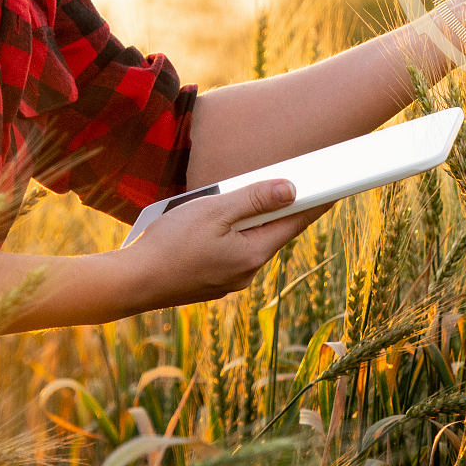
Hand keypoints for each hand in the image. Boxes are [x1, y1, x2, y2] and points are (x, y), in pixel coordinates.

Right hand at [119, 178, 329, 305]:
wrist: (132, 283)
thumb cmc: (170, 244)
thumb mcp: (214, 211)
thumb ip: (254, 199)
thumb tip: (291, 189)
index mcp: (253, 254)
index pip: (295, 222)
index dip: (315, 202)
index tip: (334, 186)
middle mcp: (247, 272)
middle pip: (271, 232)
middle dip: (273, 208)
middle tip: (276, 181)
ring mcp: (228, 281)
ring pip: (248, 243)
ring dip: (244, 222)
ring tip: (224, 203)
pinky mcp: (211, 284)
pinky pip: (229, 254)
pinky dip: (227, 237)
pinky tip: (205, 228)